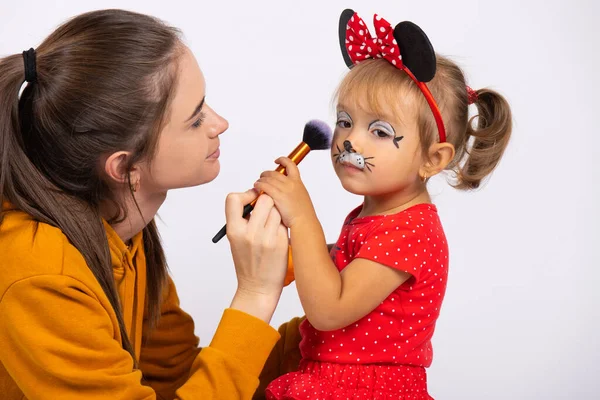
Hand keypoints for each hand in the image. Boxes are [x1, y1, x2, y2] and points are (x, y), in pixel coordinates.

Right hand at [225, 189, 288, 321]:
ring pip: (278, 209)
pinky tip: (277, 236)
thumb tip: (256, 194)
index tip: (252, 199)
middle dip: (267, 201)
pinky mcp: (281, 243)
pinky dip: (282, 226)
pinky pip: (284, 223)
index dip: (245, 194)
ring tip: (271, 225)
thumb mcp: (236, 239)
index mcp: (234, 230)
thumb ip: (243, 218)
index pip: (233, 198)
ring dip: (276, 213)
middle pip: (265, 199)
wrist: (258, 288)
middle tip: (266, 211)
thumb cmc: (247, 262)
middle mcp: (249, 233)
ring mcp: (266, 238)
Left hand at [254, 157, 316, 227]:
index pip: (291, 165)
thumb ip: (293, 191)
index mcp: (298, 182)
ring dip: (261, 179)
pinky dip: (259, 185)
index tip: (277, 160)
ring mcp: (285, 189)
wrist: (304, 221)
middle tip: (262, 177)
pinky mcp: (278, 195)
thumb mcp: (301, 197)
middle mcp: (291, 183)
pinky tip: (256, 187)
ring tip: (257, 183)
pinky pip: (265, 186)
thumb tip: (284, 191)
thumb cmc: (303, 214)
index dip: (283, 160)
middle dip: (266, 173)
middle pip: (275, 172)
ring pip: (268, 178)